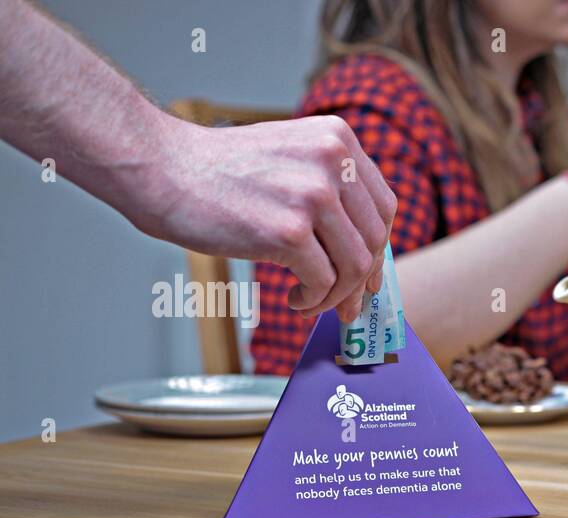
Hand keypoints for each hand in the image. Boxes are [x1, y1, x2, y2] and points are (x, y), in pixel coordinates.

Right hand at [145, 115, 397, 321]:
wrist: (162, 168)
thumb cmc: (219, 172)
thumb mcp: (290, 158)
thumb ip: (332, 190)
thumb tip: (368, 255)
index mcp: (339, 139)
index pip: (383, 207)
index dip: (379, 249)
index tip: (368, 277)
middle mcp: (334, 161)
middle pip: (374, 241)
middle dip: (360, 282)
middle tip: (344, 305)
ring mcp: (313, 195)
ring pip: (355, 266)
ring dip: (335, 295)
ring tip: (310, 300)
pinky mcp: (290, 231)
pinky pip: (324, 283)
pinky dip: (313, 300)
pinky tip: (293, 298)